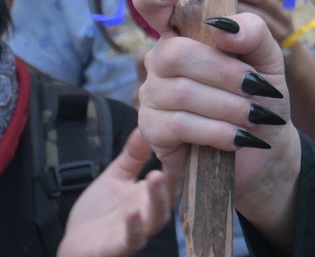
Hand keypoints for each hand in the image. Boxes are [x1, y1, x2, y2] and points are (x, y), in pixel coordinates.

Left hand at [56, 129, 172, 256]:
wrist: (76, 245)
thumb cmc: (99, 212)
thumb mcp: (116, 177)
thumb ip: (133, 155)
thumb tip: (146, 124)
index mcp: (152, 194)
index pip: (174, 175)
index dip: (181, 159)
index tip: (185, 138)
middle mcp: (150, 212)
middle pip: (170, 196)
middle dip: (172, 177)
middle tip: (170, 155)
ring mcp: (139, 231)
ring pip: (157, 217)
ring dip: (158, 199)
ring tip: (155, 178)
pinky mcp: (120, 247)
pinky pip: (133, 239)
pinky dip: (135, 227)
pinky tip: (133, 213)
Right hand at [131, 0, 301, 236]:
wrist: (265, 144)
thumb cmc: (262, 94)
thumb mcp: (269, 59)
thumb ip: (253, 33)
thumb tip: (221, 25)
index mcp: (187, 33)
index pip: (152, 2)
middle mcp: (162, 59)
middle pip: (176, 53)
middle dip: (226, 73)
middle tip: (257, 89)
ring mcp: (152, 94)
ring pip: (182, 92)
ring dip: (230, 106)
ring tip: (254, 116)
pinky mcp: (152, 129)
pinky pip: (180, 124)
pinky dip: (219, 130)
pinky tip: (239, 137)